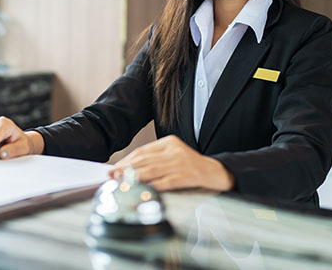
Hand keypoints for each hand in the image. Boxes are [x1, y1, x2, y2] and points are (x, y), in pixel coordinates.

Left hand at [108, 135, 234, 191]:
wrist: (218, 172)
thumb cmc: (192, 167)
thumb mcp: (174, 157)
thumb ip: (155, 161)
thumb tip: (128, 170)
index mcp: (170, 142)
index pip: (143, 151)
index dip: (126, 160)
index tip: (114, 168)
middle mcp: (175, 149)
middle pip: (145, 160)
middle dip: (127, 169)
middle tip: (113, 176)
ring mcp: (183, 162)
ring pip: (154, 170)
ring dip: (135, 177)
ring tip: (122, 183)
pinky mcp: (190, 175)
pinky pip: (168, 181)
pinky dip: (154, 186)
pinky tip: (144, 189)